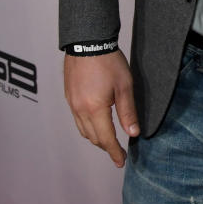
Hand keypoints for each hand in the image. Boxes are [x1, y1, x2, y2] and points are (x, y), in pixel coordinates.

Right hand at [63, 50, 138, 166]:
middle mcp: (80, 110)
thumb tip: (133, 133)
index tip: (121, 161)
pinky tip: (96, 123)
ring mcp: (72, 104)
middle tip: (119, 151)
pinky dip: (87, 127)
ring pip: (83, 130)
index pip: (106, 138)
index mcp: (95, 109)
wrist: (87, 42)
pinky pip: (77, 120)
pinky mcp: (69, 97)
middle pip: (93, 137)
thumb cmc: (108, 61)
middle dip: (107, 147)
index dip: (115, 152)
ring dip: (96, 138)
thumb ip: (128, 112)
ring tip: (109, 140)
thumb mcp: (125, 86)